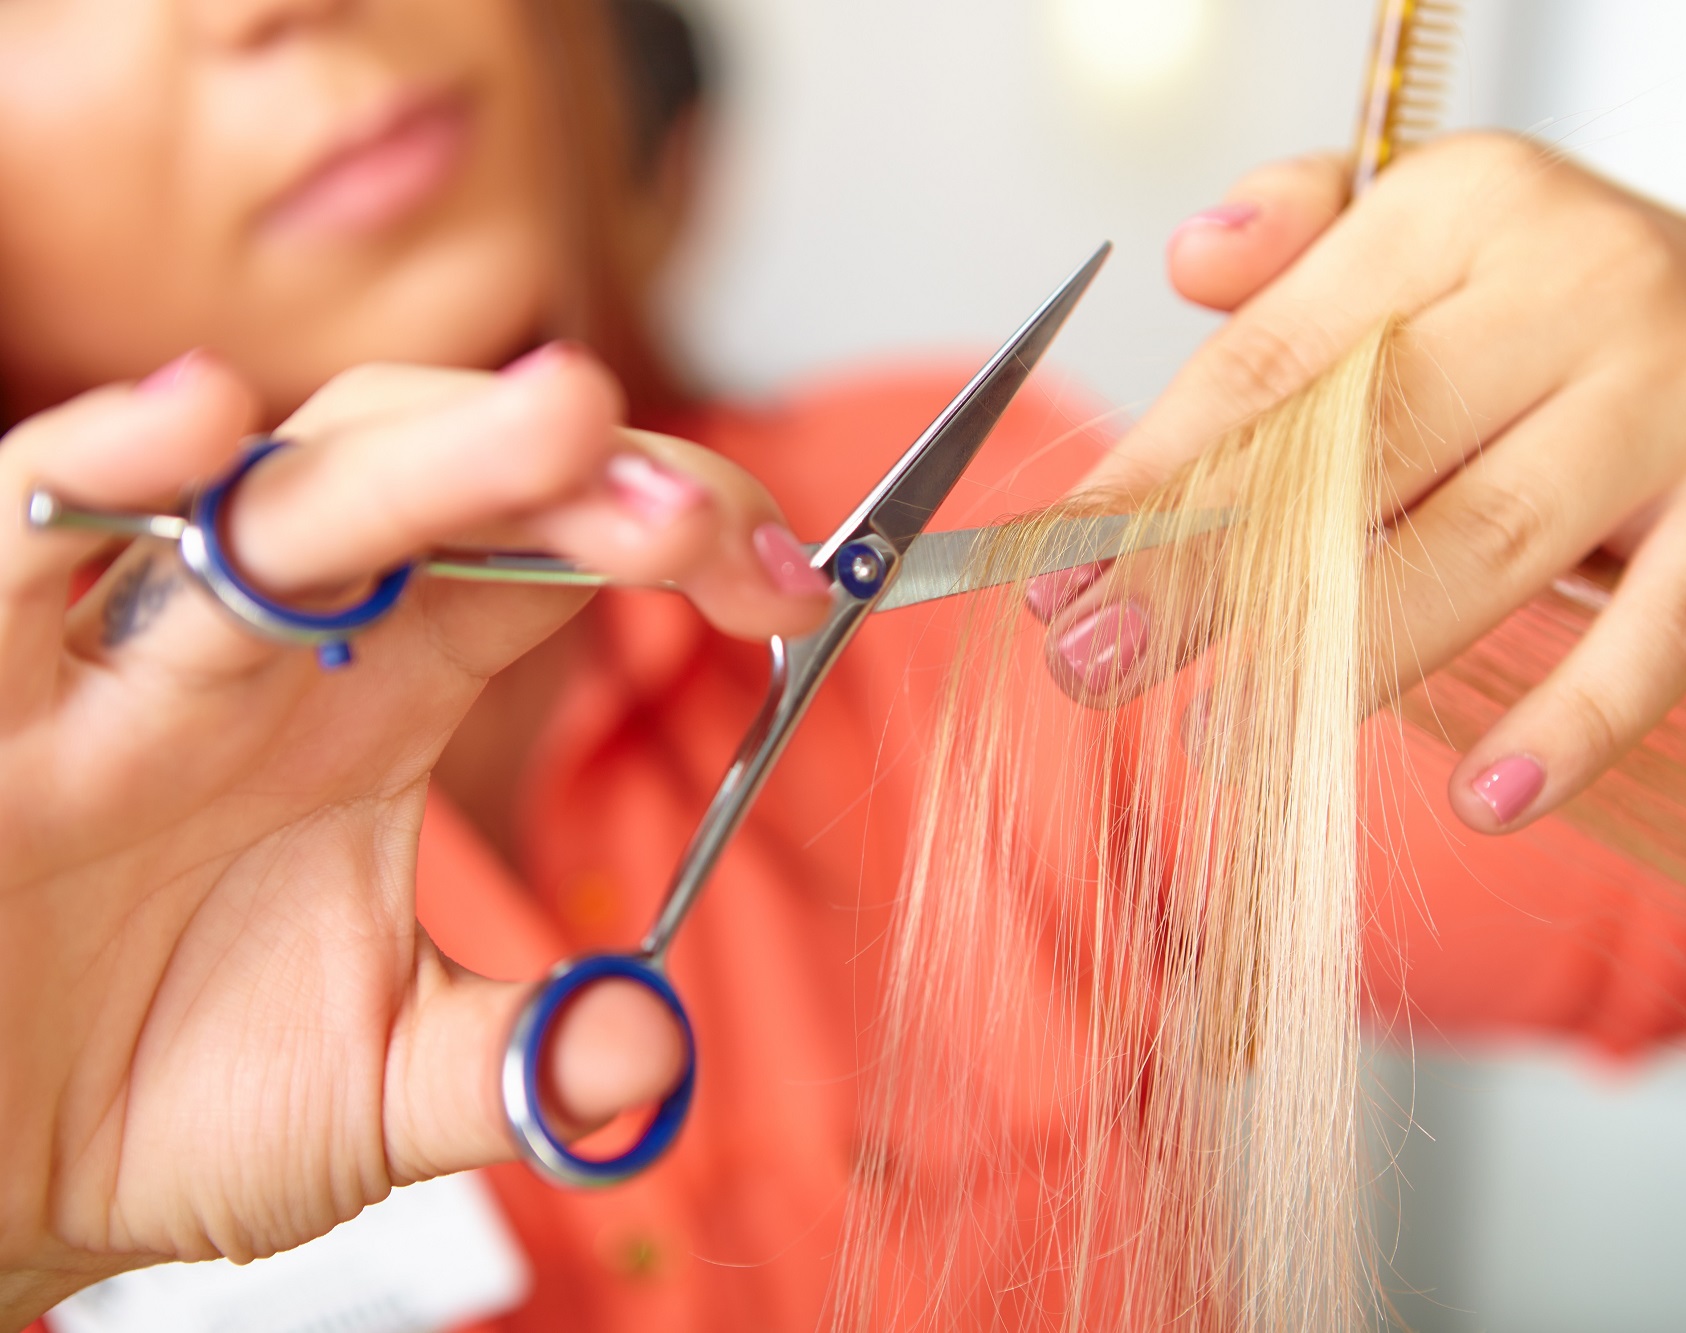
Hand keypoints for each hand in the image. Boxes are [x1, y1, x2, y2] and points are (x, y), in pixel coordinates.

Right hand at [0, 346, 828, 1321]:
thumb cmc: (163, 1098)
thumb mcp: (376, 1094)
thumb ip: (515, 1063)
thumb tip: (649, 1053)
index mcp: (379, 698)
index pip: (535, 558)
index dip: (658, 537)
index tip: (788, 586)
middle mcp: (266, 645)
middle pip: (424, 495)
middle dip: (566, 478)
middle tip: (696, 508)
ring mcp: (119, 656)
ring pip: (263, 499)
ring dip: (414, 460)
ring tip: (563, 421)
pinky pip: (10, 544)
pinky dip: (94, 467)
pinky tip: (199, 421)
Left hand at [1035, 134, 1685, 832]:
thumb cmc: (1558, 309)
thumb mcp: (1429, 236)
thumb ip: (1296, 246)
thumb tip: (1183, 264)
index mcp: (1463, 210)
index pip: (1274, 358)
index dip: (1154, 475)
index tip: (1060, 571)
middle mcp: (1575, 283)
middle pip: (1360, 453)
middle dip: (1212, 575)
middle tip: (1100, 664)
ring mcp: (1678, 395)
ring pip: (1481, 546)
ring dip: (1341, 657)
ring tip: (1227, 736)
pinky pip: (1655, 636)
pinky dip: (1569, 725)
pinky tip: (1485, 802)